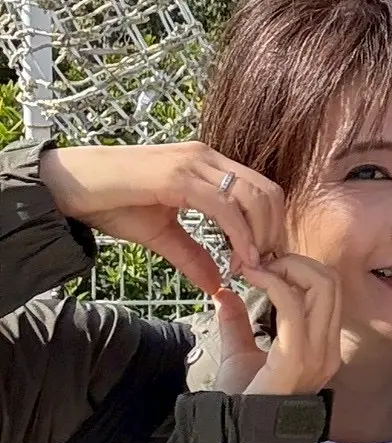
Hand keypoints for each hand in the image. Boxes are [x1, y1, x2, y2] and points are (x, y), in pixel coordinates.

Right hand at [38, 142, 282, 296]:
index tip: (263, 262)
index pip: (262, 191)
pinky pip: (223, 206)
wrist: (67, 186)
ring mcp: (194, 162)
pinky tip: (237, 259)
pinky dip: (239, 235)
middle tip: (263, 268)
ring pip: (252, 197)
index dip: (271, 227)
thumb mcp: (160, 234)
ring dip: (260, 236)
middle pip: (267, 193)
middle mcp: (206, 157)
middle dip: (273, 233)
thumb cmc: (111, 203)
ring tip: (250, 267)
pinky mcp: (178, 175)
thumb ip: (191, 255)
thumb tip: (217, 285)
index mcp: (207, 165)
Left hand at [235, 258, 341, 396]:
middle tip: (262, 263)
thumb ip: (237, 324)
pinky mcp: (297, 356)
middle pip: (330, 282)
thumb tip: (224, 294)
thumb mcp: (240, 355)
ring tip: (256, 269)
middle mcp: (327, 348)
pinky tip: (251, 278)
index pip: (328, 291)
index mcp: (321, 347)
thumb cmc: (242, 402)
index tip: (265, 266)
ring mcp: (318, 353)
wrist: (235, 437)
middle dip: (296, 262)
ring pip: (321, 286)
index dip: (300, 269)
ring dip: (286, 268)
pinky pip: (292, 304)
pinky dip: (272, 282)